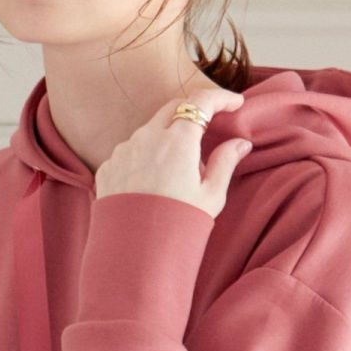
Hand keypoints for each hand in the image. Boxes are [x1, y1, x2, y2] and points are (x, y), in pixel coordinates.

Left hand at [94, 85, 251, 219]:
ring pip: (150, 129)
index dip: (221, 97)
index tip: (235, 103)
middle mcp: (146, 138)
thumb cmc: (178, 225)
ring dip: (167, 136)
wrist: (136, 253)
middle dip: (193, 110)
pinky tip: (153, 181)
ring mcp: (124, 150)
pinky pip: (131, 150)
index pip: (201, 102)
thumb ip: (226, 162)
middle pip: (173, 107)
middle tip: (209, 127)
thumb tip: (241, 143)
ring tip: (179, 168)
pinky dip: (146, 155)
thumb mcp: (211, 196)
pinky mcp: (109, 166)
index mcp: (177, 141)